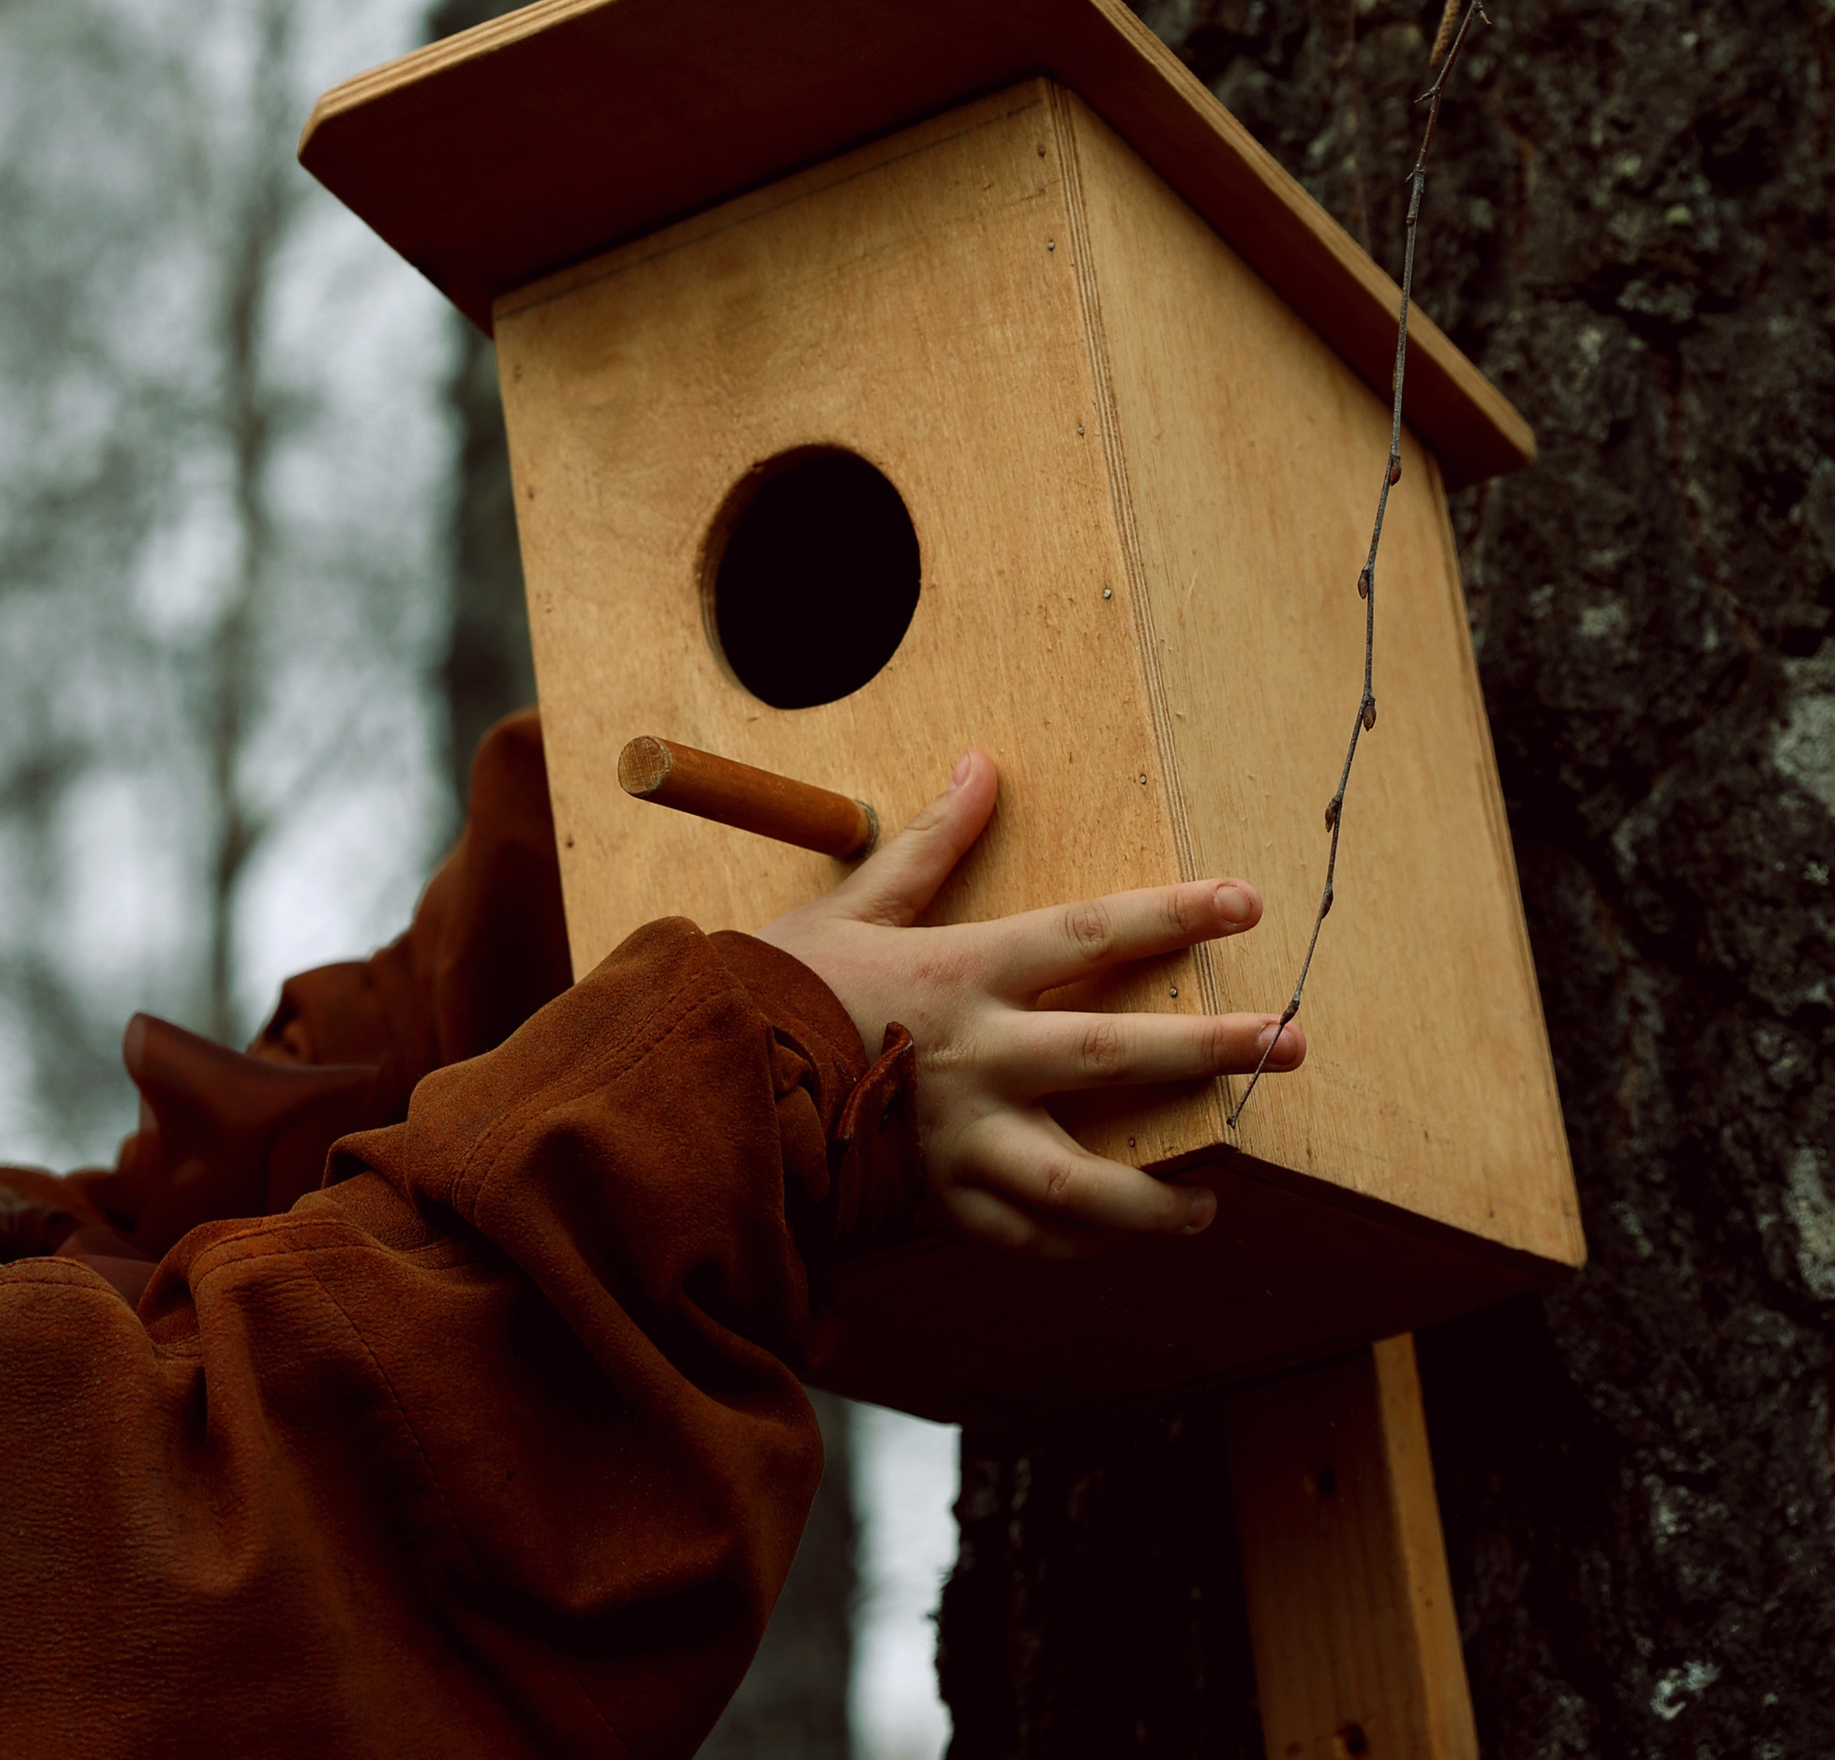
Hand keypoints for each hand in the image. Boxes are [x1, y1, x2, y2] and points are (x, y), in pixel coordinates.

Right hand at [758, 749, 1302, 1255]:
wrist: (711, 1089)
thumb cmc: (783, 988)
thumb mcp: (856, 901)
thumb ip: (929, 842)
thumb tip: (981, 764)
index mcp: (965, 973)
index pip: (1091, 933)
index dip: (1174, 915)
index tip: (1247, 902)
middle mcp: (981, 1059)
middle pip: (1118, 1054)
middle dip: (1213, 1048)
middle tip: (1291, 1044)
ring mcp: (967, 1143)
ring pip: (1087, 1183)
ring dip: (1161, 1195)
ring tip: (1216, 1197)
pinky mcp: (944, 1207)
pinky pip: (1031, 1237)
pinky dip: (1080, 1239)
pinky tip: (1122, 1231)